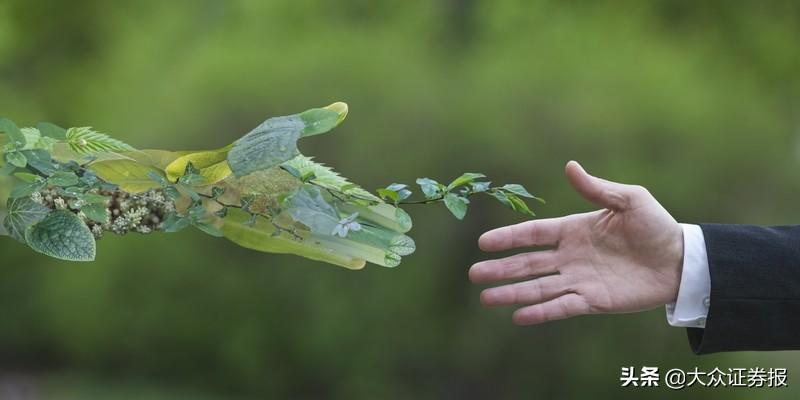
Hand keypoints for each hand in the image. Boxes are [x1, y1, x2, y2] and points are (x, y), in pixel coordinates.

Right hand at [469, 161, 683, 324]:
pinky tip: (518, 316)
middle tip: (474, 274)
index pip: (534, 234)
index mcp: (574, 230)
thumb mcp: (629, 199)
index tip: (483, 242)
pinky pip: (562, 307)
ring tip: (486, 299)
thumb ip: (597, 189)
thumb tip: (569, 166)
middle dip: (501, 269)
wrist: (681, 260)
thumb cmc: (656, 226)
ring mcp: (579, 280)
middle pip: (528, 263)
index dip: (509, 238)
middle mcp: (570, 256)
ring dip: (512, 293)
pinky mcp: (593, 301)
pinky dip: (541, 312)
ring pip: (538, 287)